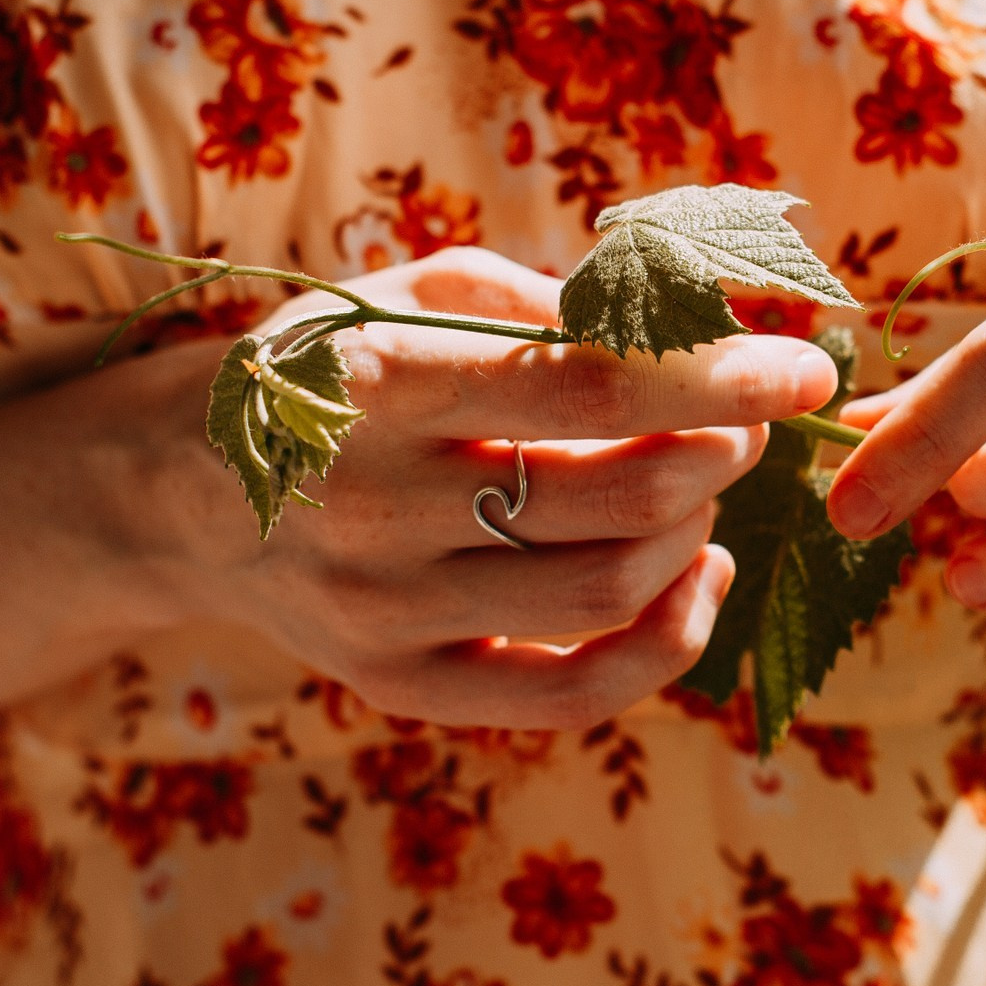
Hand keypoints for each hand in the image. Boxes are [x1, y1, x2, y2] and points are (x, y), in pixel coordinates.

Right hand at [152, 247, 839, 727]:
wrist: (180, 491)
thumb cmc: (332, 369)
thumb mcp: (411, 292)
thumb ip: (551, 302)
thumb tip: (708, 325)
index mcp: (377, 382)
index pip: (587, 385)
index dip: (720, 378)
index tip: (806, 367)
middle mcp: (372, 506)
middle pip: (617, 498)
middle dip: (721, 450)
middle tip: (742, 418)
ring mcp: (384, 611)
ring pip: (608, 590)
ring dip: (695, 529)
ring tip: (697, 482)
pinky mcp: (400, 686)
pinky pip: (571, 693)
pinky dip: (668, 641)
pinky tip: (698, 576)